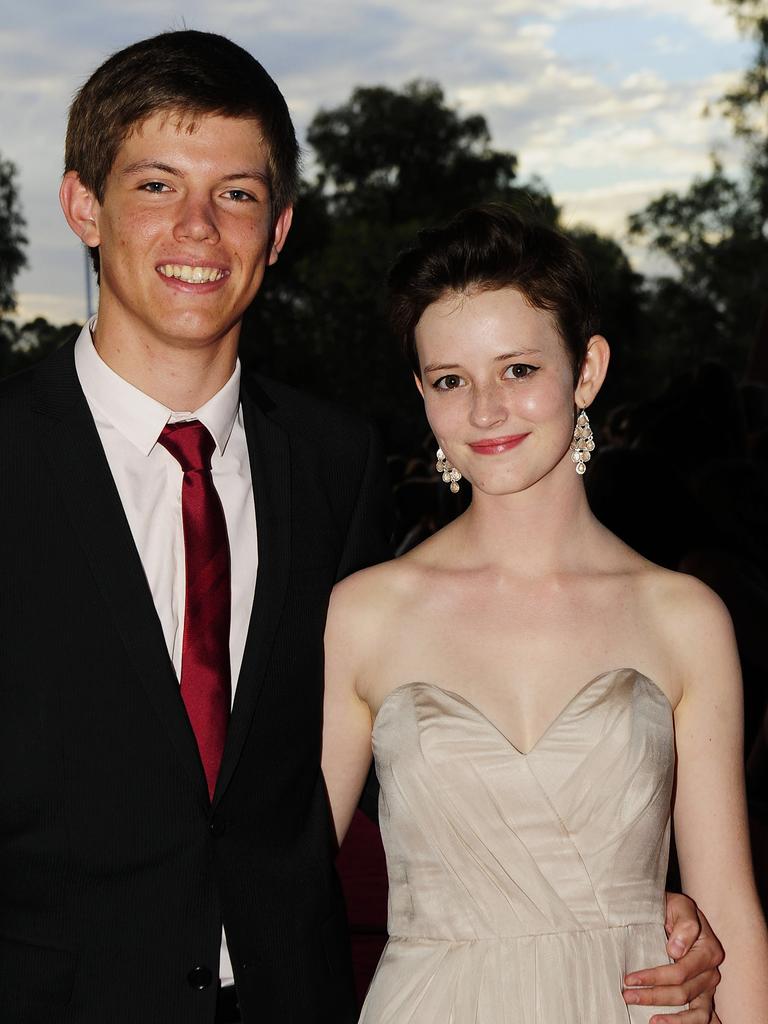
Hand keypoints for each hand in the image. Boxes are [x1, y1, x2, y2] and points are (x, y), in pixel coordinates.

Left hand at [622, 892, 722, 1022]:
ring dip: (671, 1019)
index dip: (654, 978)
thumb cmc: (675, 909)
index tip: (630, 979)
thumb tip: (676, 950)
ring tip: (650, 1021)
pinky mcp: (704, 996)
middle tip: (627, 996)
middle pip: (682, 993)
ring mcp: (708, 987)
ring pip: (695, 1013)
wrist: (678, 912)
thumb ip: (685, 925)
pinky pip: (701, 1017)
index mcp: (708, 951)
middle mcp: (711, 972)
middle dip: (653, 996)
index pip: (680, 972)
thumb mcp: (681, 906)